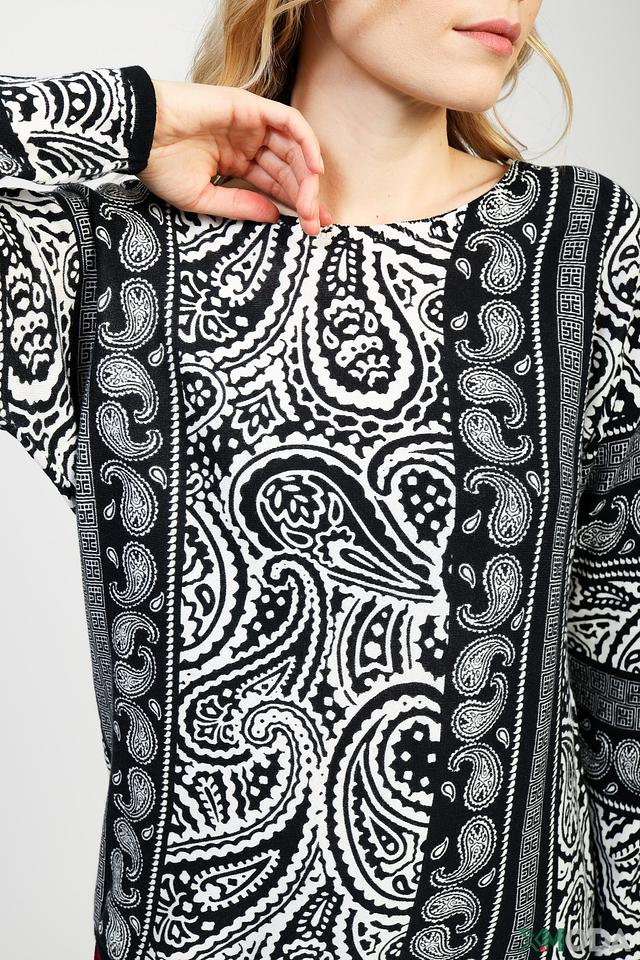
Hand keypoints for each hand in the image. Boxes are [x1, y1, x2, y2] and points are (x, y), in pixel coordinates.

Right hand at [138, 79, 331, 235]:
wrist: (138, 133)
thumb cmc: (158, 164)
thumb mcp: (203, 198)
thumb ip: (240, 205)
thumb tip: (275, 216)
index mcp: (234, 163)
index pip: (274, 184)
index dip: (295, 205)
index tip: (310, 228)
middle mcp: (246, 142)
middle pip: (288, 170)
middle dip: (305, 197)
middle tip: (315, 223)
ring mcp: (250, 124)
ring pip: (292, 149)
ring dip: (306, 177)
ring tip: (311, 204)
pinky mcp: (250, 106)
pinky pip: (289, 122)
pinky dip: (306, 143)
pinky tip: (313, 170)